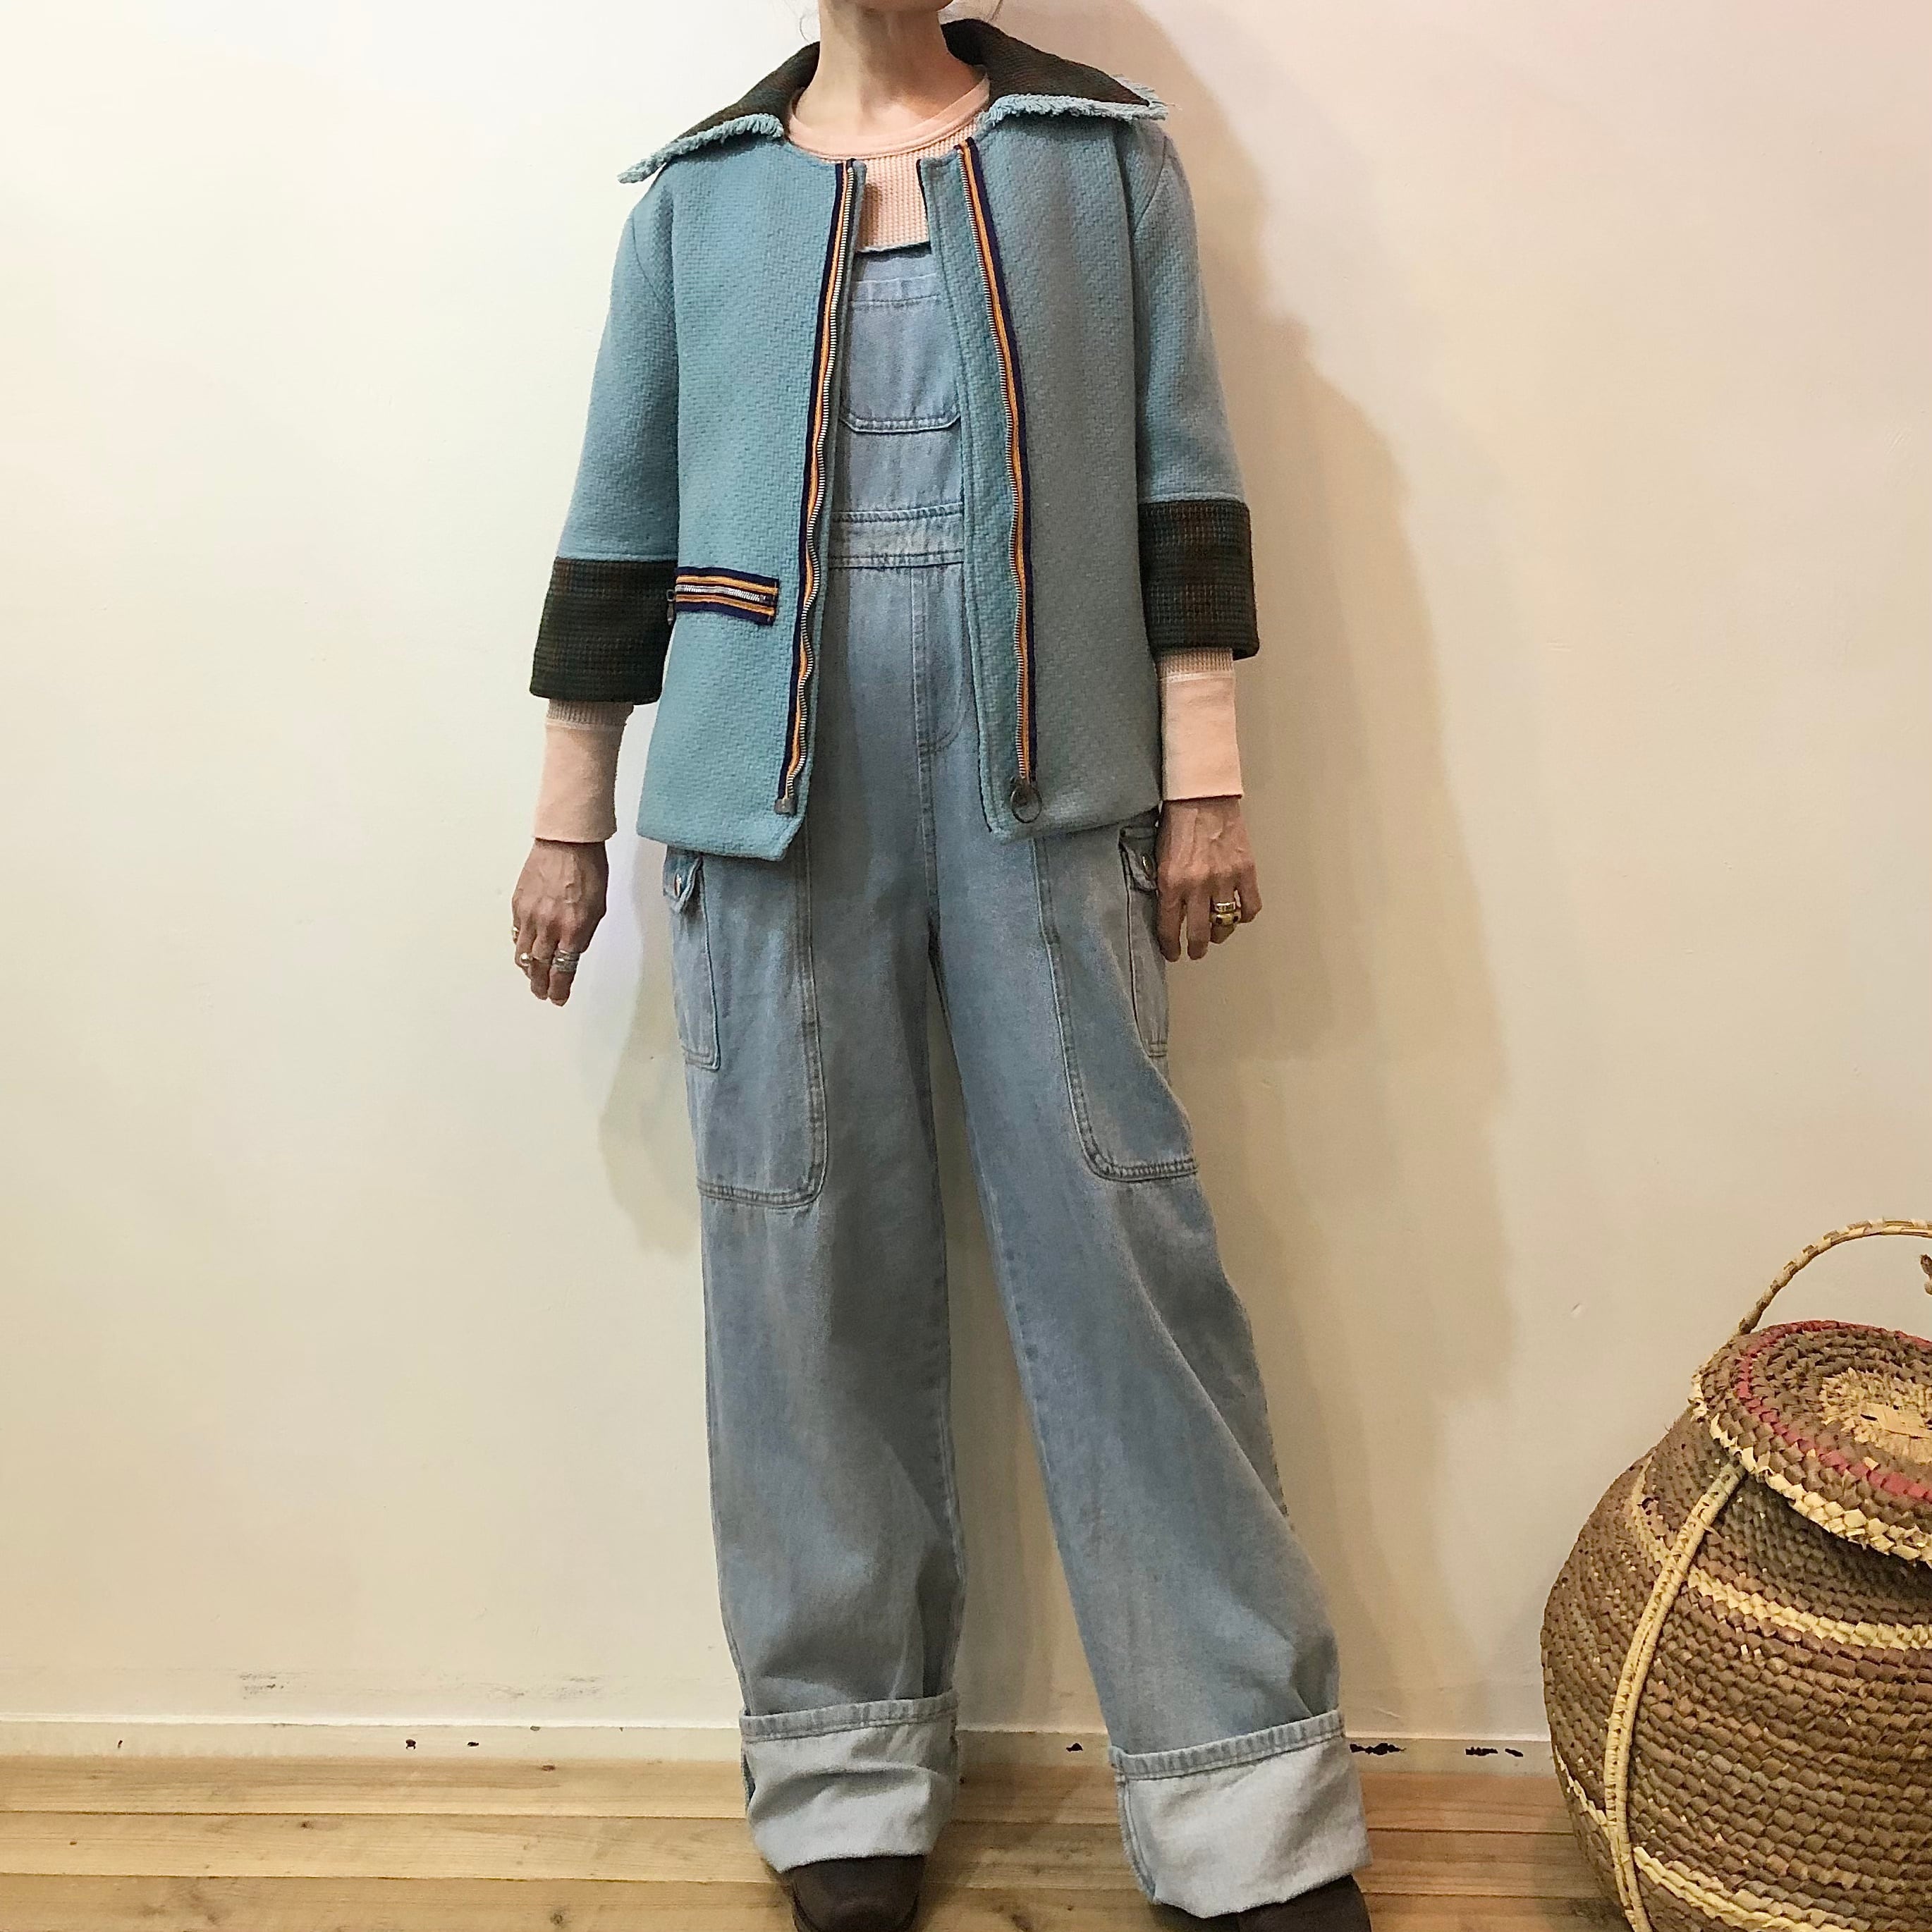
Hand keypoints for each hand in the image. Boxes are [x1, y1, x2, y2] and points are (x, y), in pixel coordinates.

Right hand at [510, 838, 608, 1005]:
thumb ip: (583, 934)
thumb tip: (572, 951)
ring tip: (532, 977)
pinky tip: (525, 950)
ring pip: (523, 953)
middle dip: (540, 984)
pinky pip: (517, 933)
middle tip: (542, 993)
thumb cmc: (588, 870)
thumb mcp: (598, 908)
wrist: (567, 842)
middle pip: (539, 966)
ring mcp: (529, 915)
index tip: (558, 998)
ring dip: (528, 970)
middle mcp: (548, 926)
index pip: (562, 970)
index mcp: (572, 929)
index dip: (559, 989)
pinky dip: (521, 945)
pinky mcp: (517, 904)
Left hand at [1156, 797, 1261, 961]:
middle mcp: (1198, 885)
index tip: (1172, 953)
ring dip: (1219, 934)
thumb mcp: (1159, 857)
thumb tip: (1168, 912)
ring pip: (1225, 924)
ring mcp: (1224, 879)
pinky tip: (1237, 914)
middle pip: (1199, 933)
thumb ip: (1164, 885)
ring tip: (1216, 934)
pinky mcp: (1246, 871)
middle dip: (1195, 948)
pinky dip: (1244, 916)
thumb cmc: (1177, 822)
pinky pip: (1250, 906)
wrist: (1203, 796)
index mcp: (1172, 882)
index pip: (1169, 927)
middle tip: (1195, 951)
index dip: (1170, 946)